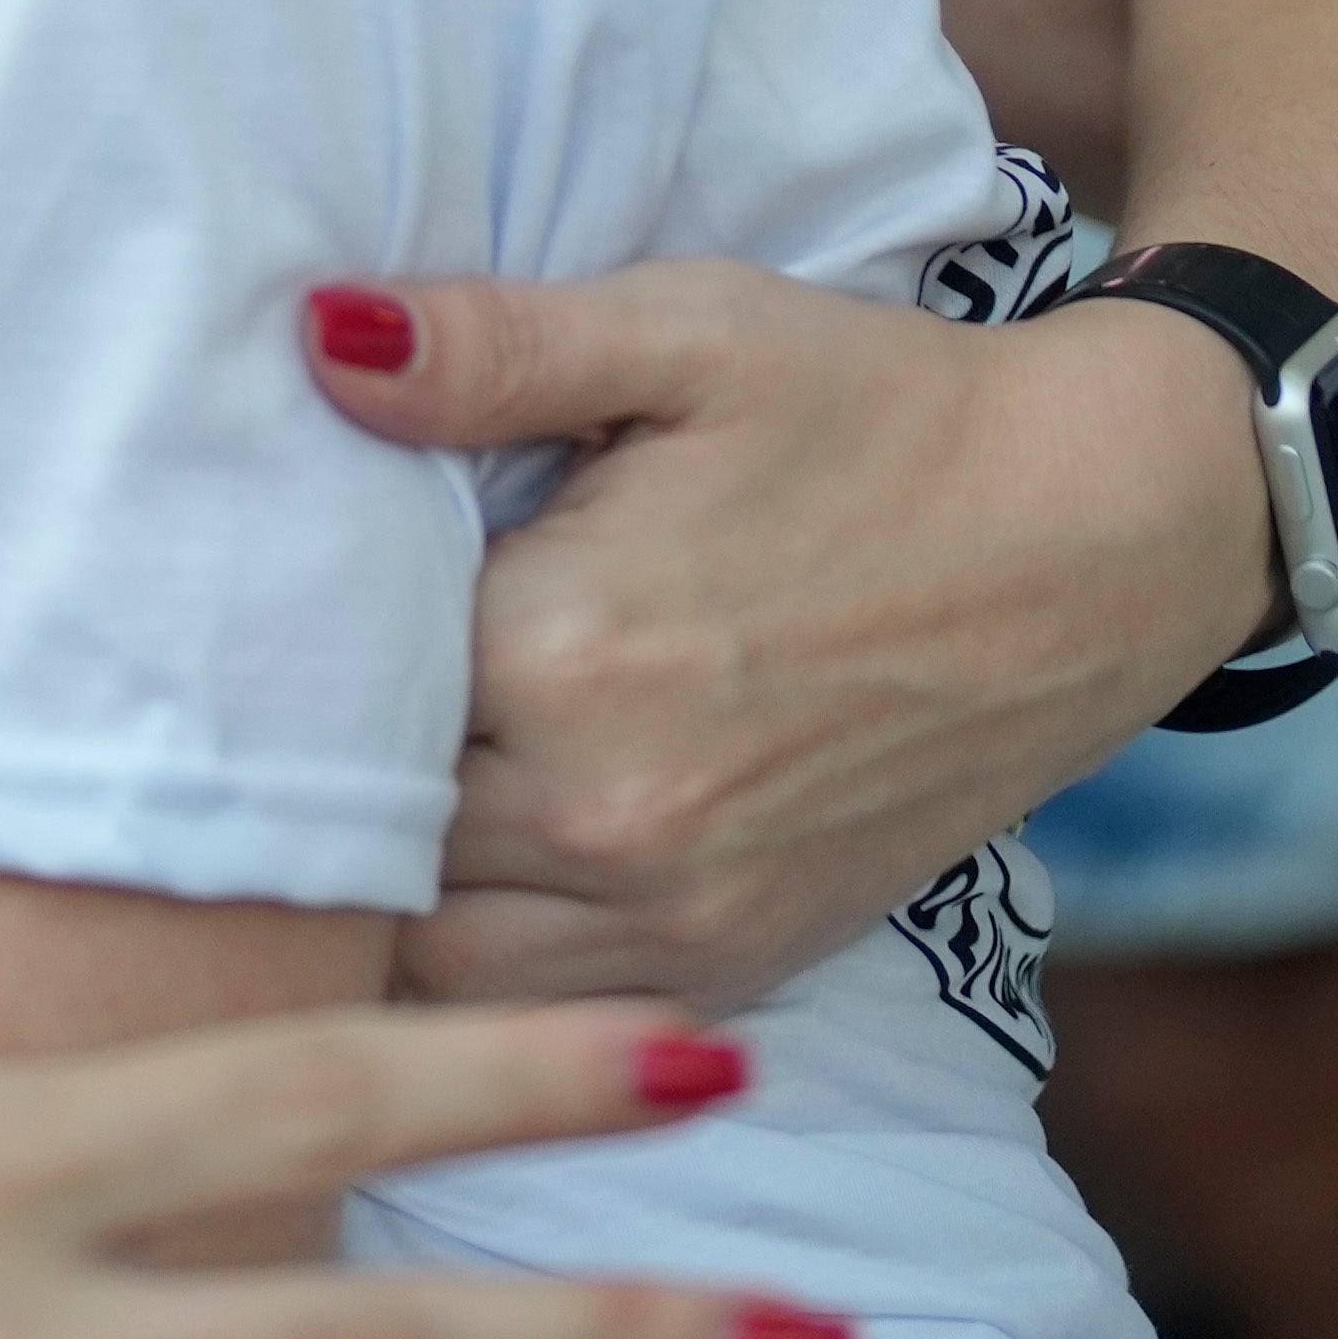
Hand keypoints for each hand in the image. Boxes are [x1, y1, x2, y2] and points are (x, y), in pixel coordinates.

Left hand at [346, 271, 1271, 1014]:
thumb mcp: (684, 330)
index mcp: (563, 649)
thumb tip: (318, 339)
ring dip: (373, 878)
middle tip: (275, 689)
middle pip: (351, 829)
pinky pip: (529, 1008)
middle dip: (310, 764)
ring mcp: (674, 916)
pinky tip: (447, 863)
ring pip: (418, 950)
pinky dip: (466, 956)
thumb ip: (490, 348)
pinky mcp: (733, 967)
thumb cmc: (877, 413)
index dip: (268, 635)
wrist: (1095, 538)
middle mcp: (606, 814)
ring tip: (352, 780)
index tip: (242, 589)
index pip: (321, 682)